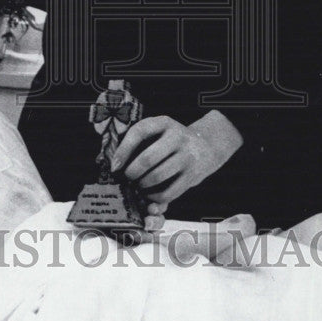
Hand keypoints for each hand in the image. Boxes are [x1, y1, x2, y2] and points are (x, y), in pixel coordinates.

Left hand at [111, 110, 242, 214]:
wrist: (207, 146)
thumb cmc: (172, 141)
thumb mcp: (160, 132)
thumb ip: (141, 142)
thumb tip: (115, 165)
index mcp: (164, 123)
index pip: (140, 131)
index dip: (124, 150)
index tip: (114, 165)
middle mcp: (177, 137)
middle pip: (148, 158)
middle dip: (132, 172)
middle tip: (127, 178)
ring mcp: (187, 156)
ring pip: (157, 176)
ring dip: (142, 184)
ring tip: (138, 185)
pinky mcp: (193, 176)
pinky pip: (170, 191)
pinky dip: (155, 197)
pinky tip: (150, 194)